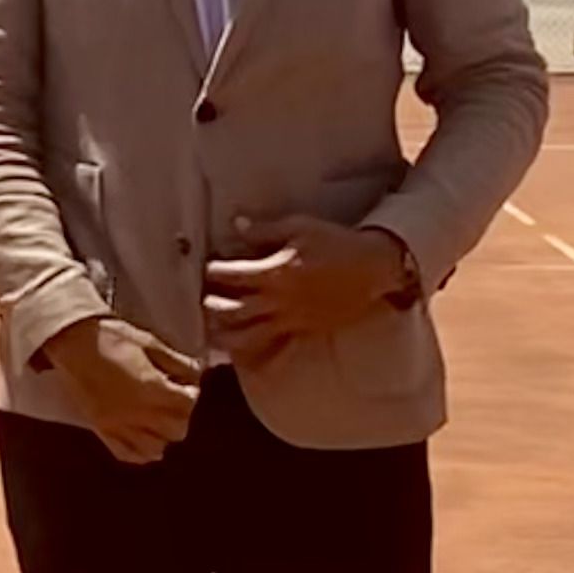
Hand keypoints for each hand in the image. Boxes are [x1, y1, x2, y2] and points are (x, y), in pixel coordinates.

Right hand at [38, 314, 203, 464]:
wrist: (73, 342)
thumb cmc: (111, 337)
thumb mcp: (150, 342)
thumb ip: (176, 361)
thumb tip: (196, 373)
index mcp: (151, 388)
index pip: (187, 404)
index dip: (191, 393)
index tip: (186, 384)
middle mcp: (137, 412)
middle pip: (176, 430)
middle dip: (180, 415)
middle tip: (174, 400)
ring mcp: (118, 424)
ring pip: (155, 448)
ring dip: (162, 435)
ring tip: (159, 419)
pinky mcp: (101, 428)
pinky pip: (126, 454)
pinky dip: (139, 451)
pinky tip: (142, 436)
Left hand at [199, 213, 407, 372]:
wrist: (373, 268)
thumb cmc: (336, 242)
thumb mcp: (300, 227)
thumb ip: (265, 230)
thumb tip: (237, 225)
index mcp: (276, 272)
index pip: (233, 276)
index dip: (213, 271)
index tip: (206, 266)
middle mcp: (280, 301)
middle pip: (232, 312)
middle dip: (210, 308)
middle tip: (200, 300)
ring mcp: (291, 320)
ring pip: (247, 337)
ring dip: (223, 336)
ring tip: (209, 329)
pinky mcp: (302, 330)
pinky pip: (269, 344)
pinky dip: (249, 346)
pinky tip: (238, 343)